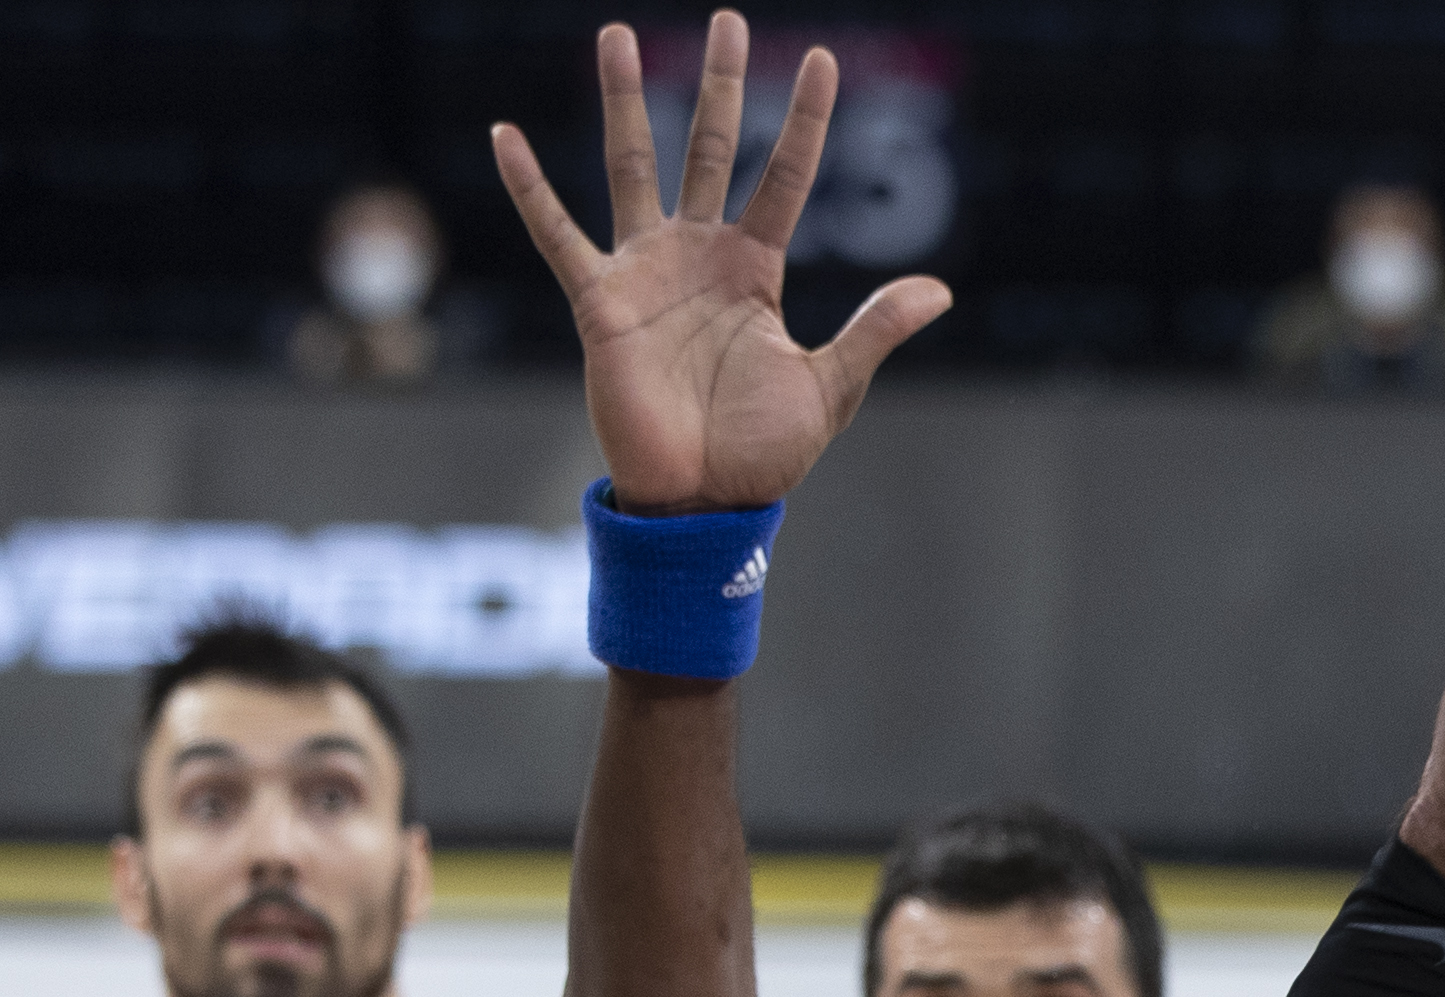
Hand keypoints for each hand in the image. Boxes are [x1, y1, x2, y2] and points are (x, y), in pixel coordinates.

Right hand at [491, 12, 950, 512]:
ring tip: (617, 34)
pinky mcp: (599, 302)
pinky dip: (530, 188)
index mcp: (756, 270)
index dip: (805, 121)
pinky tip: (505, 136)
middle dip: (720, 86)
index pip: (785, 176)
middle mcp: (699, 255)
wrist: (706, 500)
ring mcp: (646, 271)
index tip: (825, 60)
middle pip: (710, 149)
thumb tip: (940, 290)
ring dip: (624, 100)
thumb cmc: (765, 450)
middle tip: (730, 20)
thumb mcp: (831, 385)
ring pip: (633, 166)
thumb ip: (875, 329)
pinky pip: (557, 235)